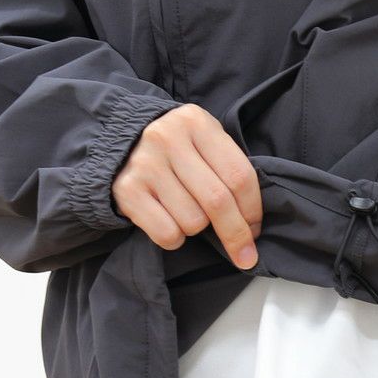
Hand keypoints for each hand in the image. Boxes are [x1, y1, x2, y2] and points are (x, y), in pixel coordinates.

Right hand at [111, 103, 262, 269]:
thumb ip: (228, 167)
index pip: (239, 175)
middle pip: (218, 200)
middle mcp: (168, 139)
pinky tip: (170, 219)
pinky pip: (167, 233)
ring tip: (188, 210)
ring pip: (193, 220)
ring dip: (198, 228)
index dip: (253, 209)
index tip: (256, 230)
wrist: (121, 142)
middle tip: (245, 255)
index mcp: (196, 122)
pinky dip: (175, 237)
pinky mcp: (126, 191)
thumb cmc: (177, 147)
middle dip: (236, 234)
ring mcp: (145, 165)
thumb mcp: (204, 140)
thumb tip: (252, 222)